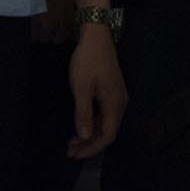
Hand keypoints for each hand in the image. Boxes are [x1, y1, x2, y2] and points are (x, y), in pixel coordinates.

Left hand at [66, 26, 126, 158]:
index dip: (92, 148)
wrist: (96, 35)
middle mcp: (120, 102)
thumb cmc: (87, 61)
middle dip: (89, 144)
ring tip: (72, 141)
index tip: (75, 154)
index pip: (108, 135)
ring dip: (90, 134)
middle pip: (108, 130)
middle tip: (69, 150)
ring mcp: (117, 95)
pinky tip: (81, 125)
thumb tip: (86, 137)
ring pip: (106, 122)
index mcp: (114, 103)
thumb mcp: (81, 88)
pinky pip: (105, 113)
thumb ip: (83, 114)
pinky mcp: (112, 90)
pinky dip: (93, 123)